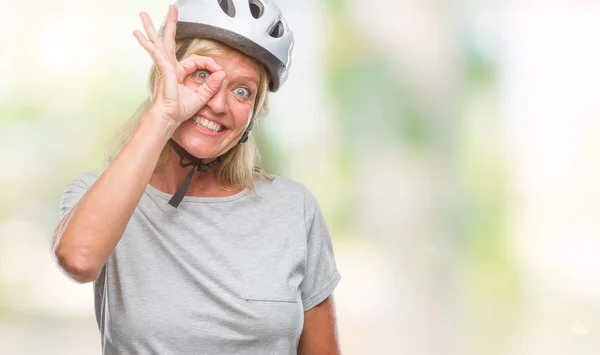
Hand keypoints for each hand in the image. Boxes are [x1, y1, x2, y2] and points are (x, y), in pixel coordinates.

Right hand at [133, 5, 225, 125]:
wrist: (169, 118)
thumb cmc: (180, 110)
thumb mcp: (202, 96)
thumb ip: (212, 85)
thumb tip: (222, 73)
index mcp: (180, 71)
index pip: (197, 59)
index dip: (210, 63)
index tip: (218, 71)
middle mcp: (170, 66)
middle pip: (169, 40)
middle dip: (171, 23)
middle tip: (171, 8)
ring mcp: (164, 67)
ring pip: (159, 42)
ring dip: (151, 28)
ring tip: (142, 15)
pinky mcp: (162, 70)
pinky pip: (157, 54)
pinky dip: (149, 45)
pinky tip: (139, 36)